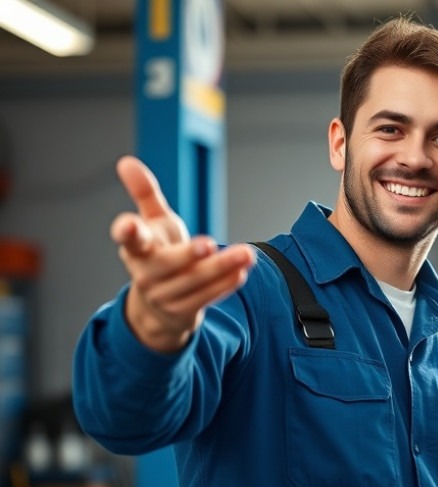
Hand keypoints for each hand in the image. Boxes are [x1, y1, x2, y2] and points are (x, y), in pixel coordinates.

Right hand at [110, 156, 255, 352]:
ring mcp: (165, 295)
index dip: (126, 231)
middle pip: (168, 264)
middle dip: (188, 255)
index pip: (129, 240)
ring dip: (222, 268)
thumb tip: (126, 161)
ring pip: (195, 281)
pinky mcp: (184, 311)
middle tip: (208, 244)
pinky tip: (242, 272)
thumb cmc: (158, 252)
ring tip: (247, 254)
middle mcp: (147, 274)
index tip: (127, 224)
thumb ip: (144, 193)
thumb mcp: (152, 222)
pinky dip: (225, 285)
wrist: (158, 305)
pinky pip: (207, 297)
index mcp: (137, 249)